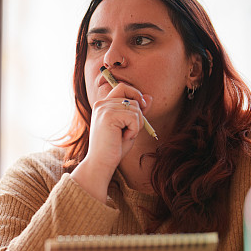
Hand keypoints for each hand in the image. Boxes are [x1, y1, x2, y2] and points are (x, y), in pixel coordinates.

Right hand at [70, 83, 151, 202]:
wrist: (101, 163)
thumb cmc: (114, 148)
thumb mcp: (129, 127)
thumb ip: (137, 112)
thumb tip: (149, 97)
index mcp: (103, 105)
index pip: (123, 87)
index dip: (135, 94)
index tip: (142, 107)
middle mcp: (102, 103)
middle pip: (132, 99)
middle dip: (139, 116)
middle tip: (129, 131)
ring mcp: (104, 108)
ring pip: (135, 108)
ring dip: (137, 125)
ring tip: (125, 136)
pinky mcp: (108, 116)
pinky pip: (133, 117)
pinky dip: (134, 129)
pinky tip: (124, 138)